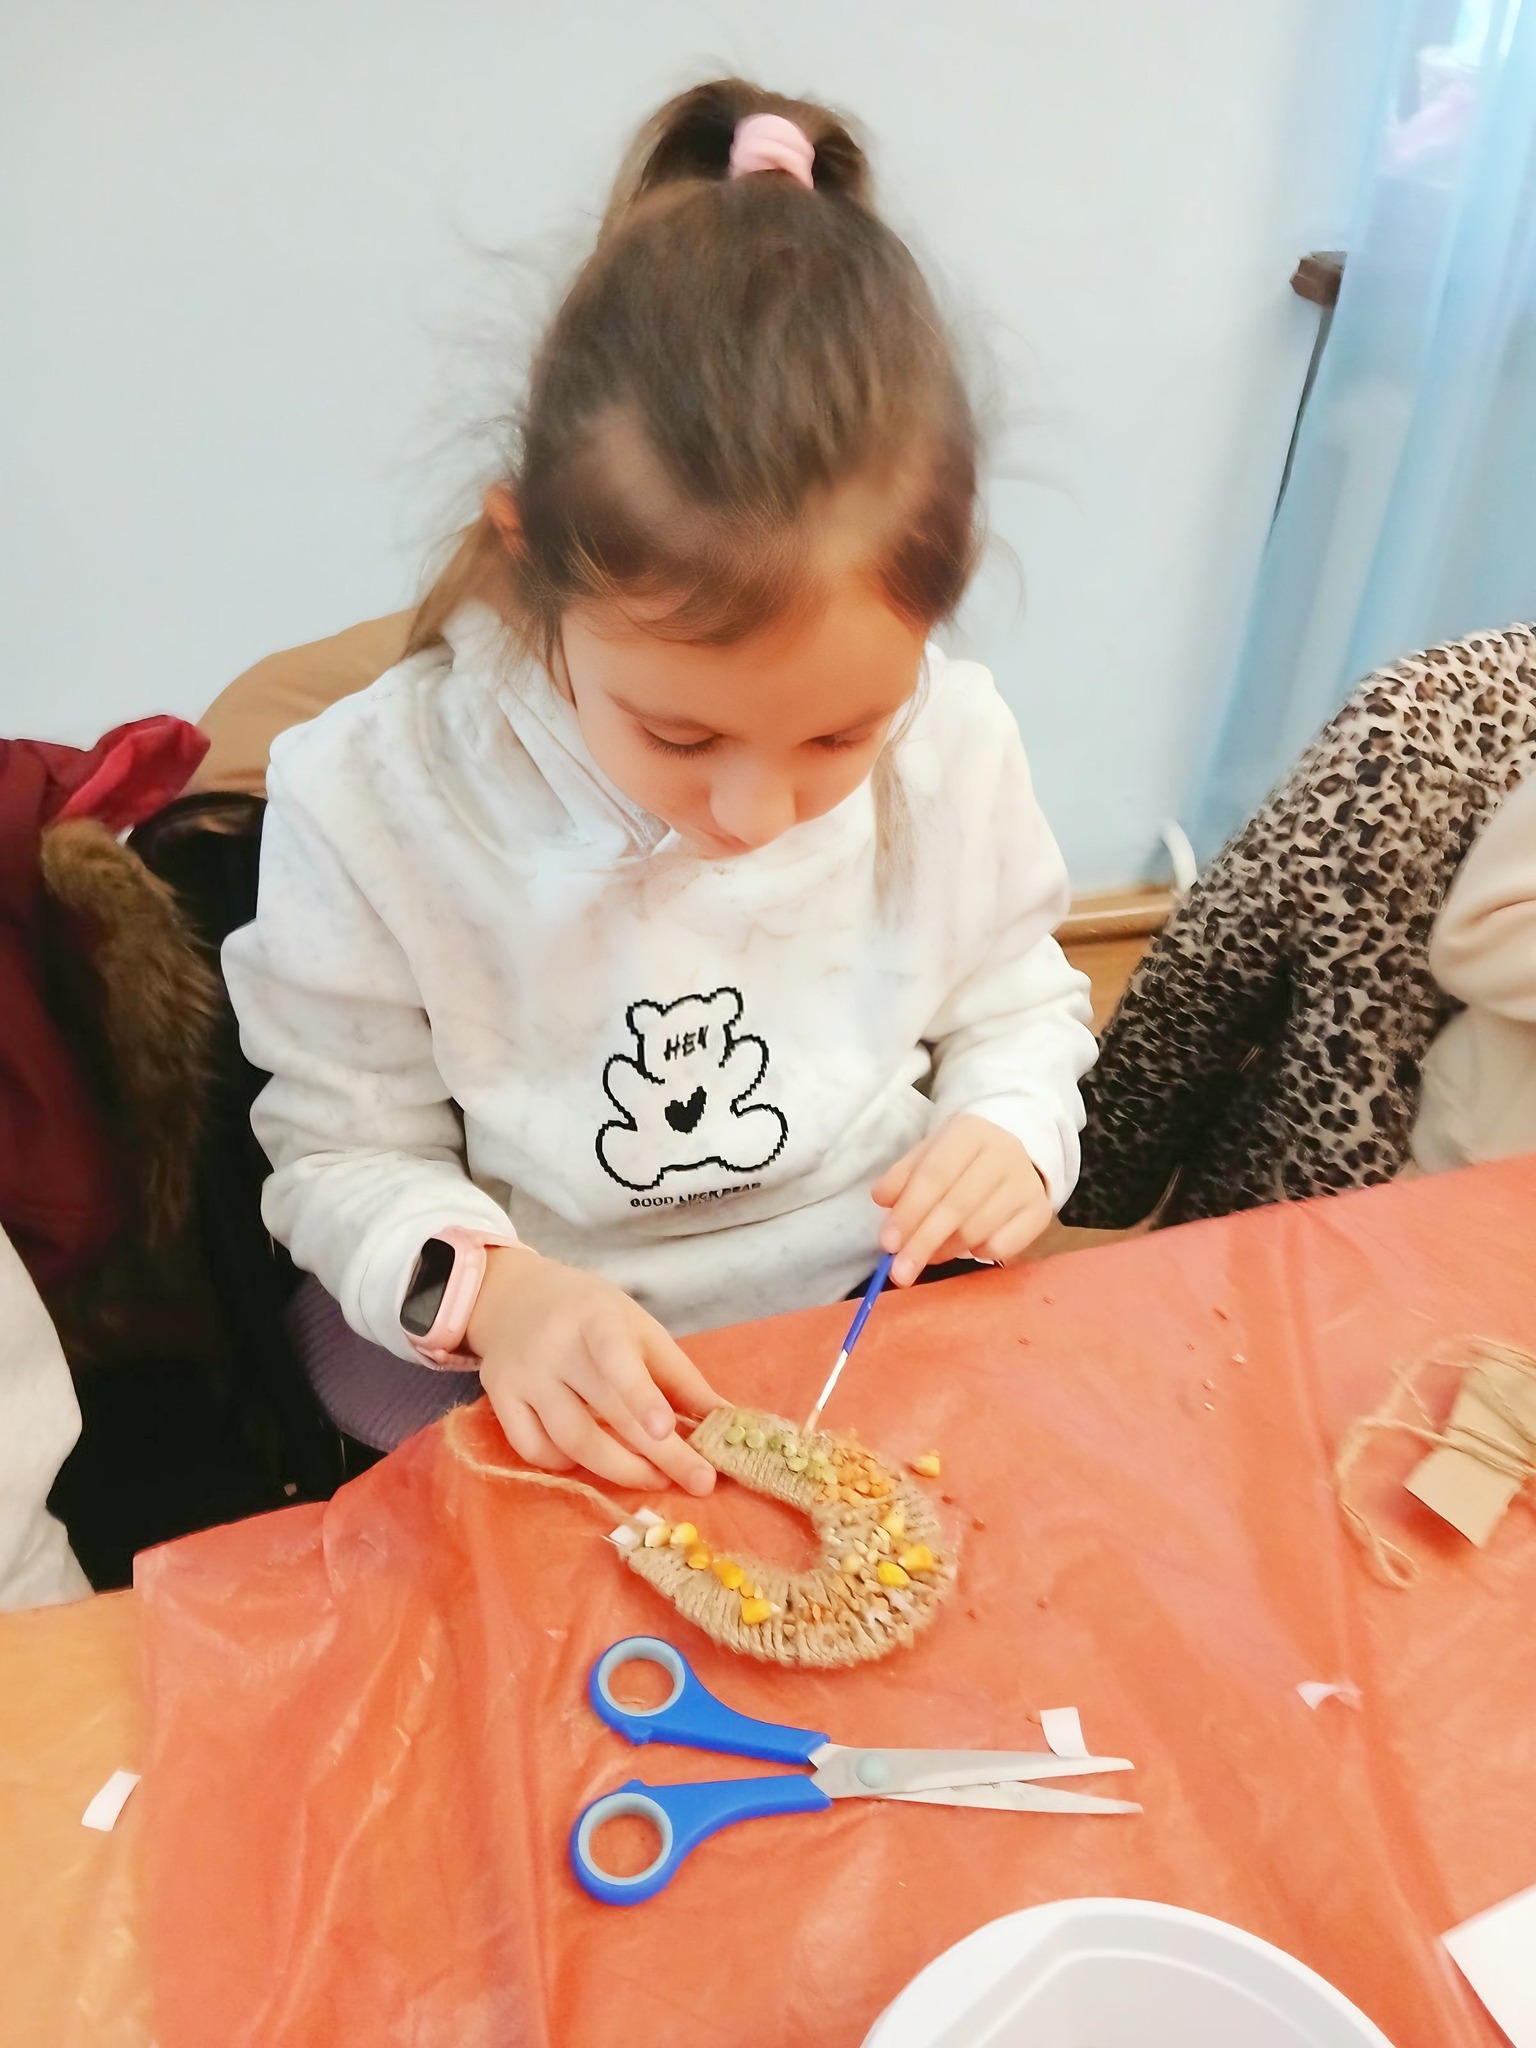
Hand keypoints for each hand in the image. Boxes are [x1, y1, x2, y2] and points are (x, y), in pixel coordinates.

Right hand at [468, 1248, 723, 1494]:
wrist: (516, 1297)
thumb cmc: (593, 1316)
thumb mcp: (641, 1328)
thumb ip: (680, 1377)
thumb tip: (726, 1422)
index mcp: (597, 1319)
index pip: (617, 1359)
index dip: (641, 1396)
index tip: (667, 1430)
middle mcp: (555, 1348)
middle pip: (605, 1413)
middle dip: (659, 1454)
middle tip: (699, 1481)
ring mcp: (523, 1376)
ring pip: (570, 1441)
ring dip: (619, 1469)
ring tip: (656, 1477)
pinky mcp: (499, 1399)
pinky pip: (535, 1450)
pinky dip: (569, 1465)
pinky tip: (593, 1461)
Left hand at [871, 1114, 1050, 1283]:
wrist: (1012, 1153)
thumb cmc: (959, 1158)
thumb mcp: (927, 1155)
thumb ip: (902, 1177)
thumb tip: (882, 1200)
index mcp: (970, 1132)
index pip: (934, 1175)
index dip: (909, 1212)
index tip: (887, 1243)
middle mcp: (1004, 1153)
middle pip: (956, 1207)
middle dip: (922, 1243)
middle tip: (899, 1271)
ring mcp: (1026, 1183)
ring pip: (977, 1230)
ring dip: (945, 1251)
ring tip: (927, 1256)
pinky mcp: (1040, 1212)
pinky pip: (1003, 1246)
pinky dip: (978, 1254)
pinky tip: (966, 1247)